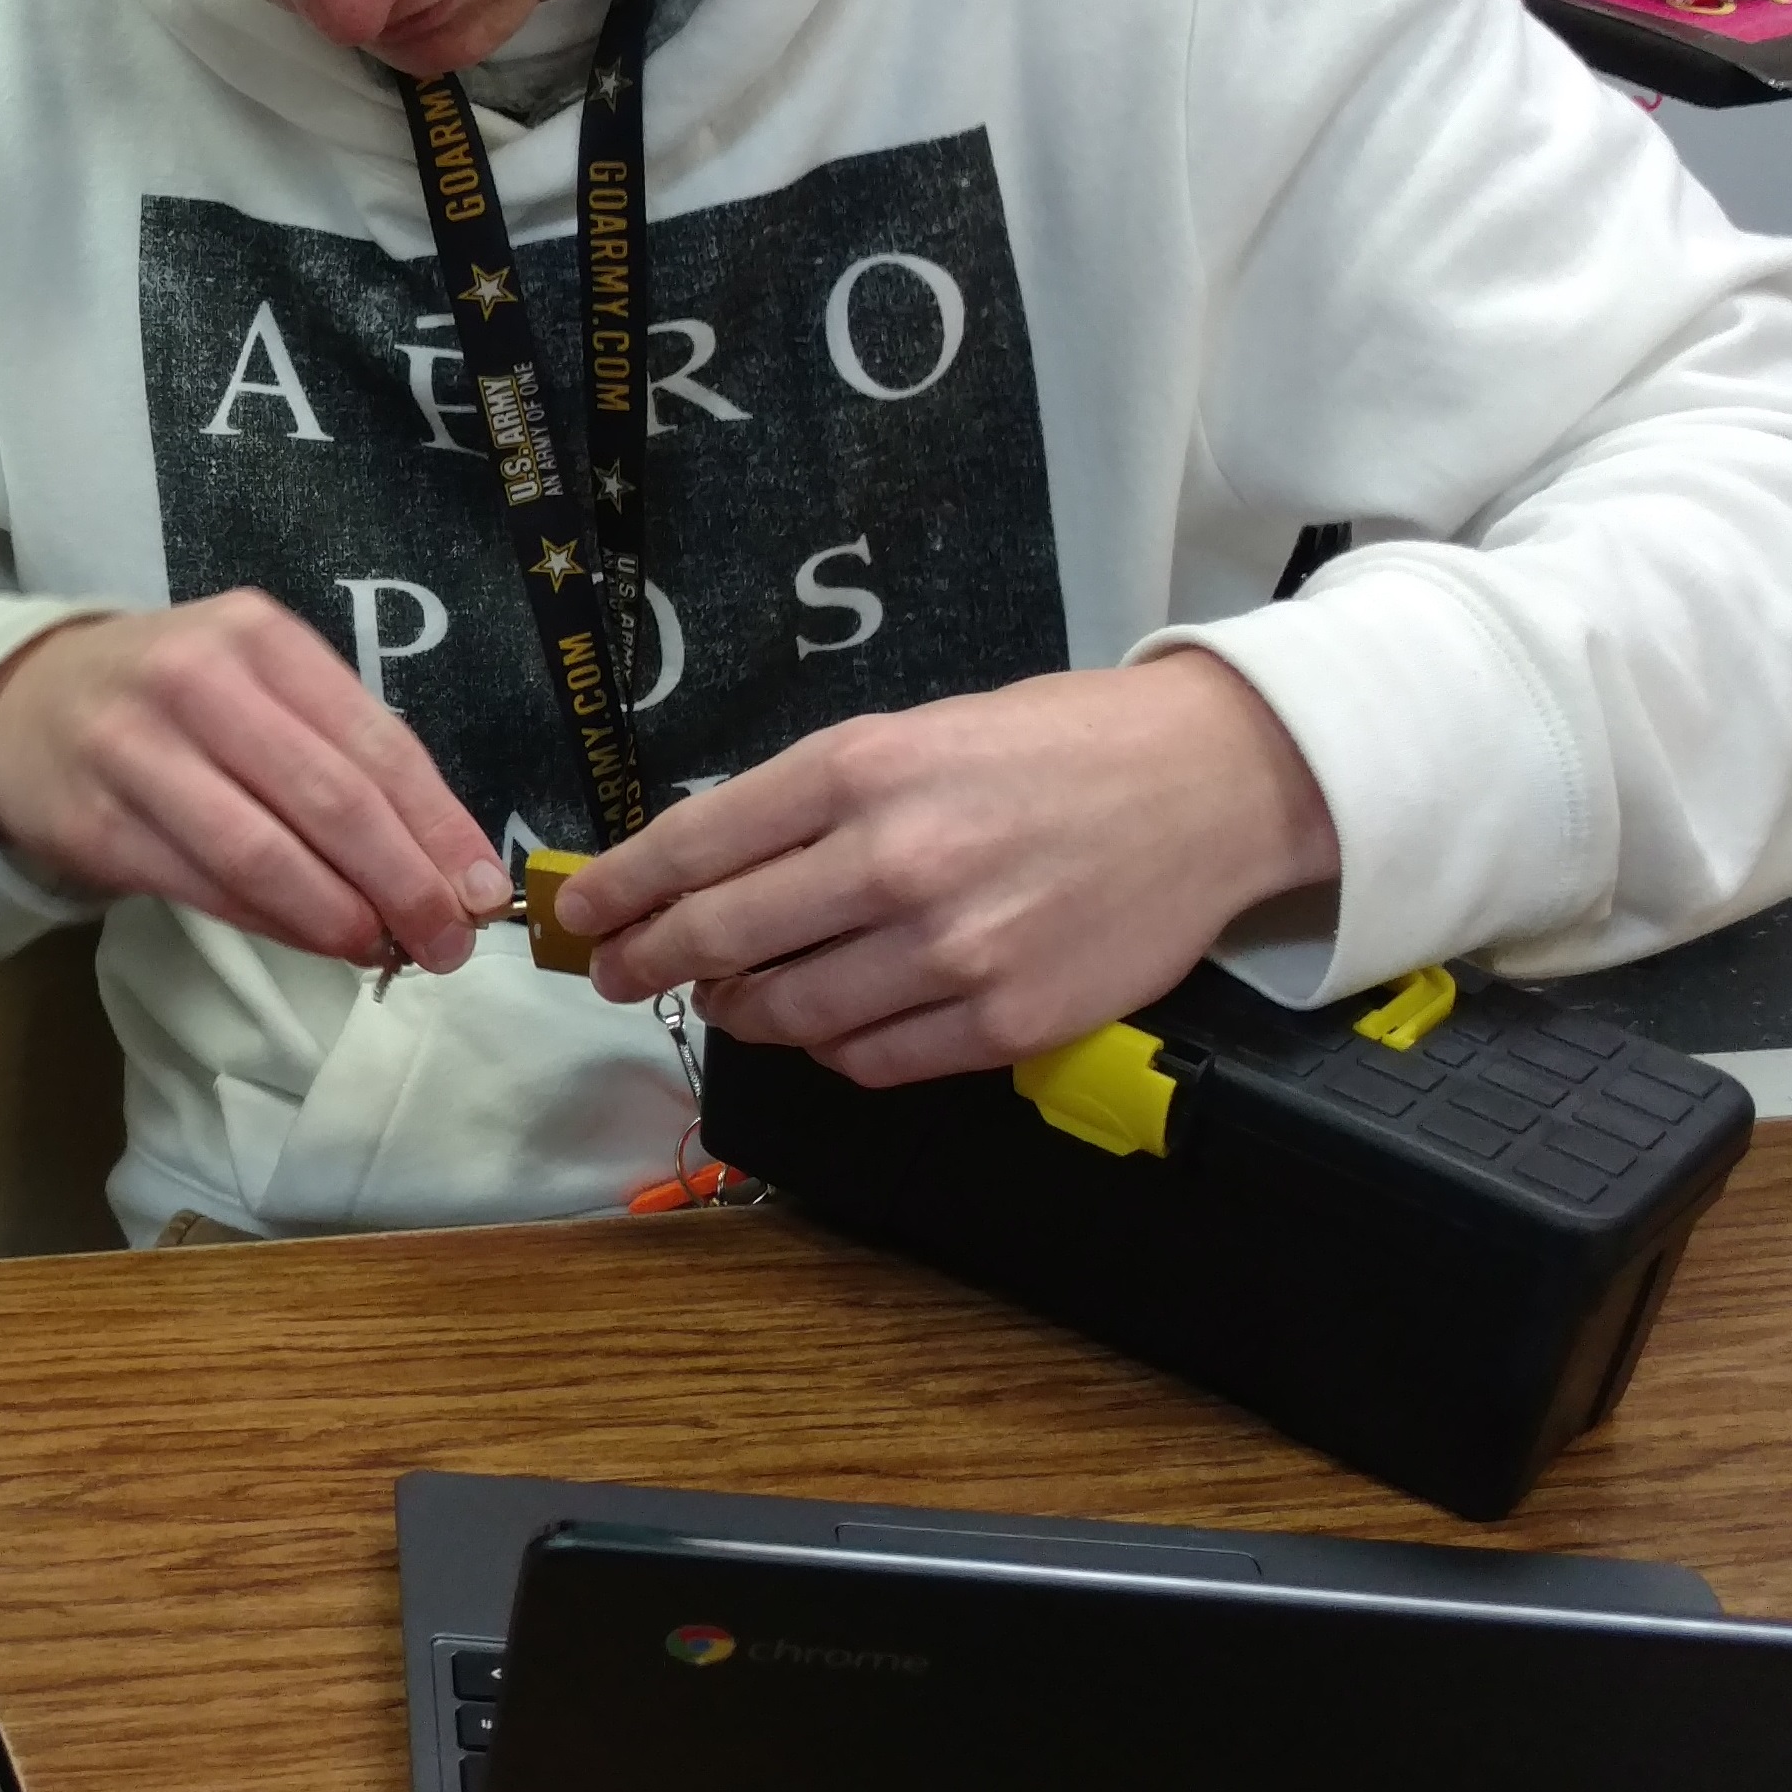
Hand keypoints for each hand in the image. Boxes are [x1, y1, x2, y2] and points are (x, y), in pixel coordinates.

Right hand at [0, 591, 510, 969]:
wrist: (24, 704)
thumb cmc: (178, 700)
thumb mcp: (260, 685)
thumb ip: (344, 754)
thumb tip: (446, 865)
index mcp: (260, 636)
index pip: (375, 739)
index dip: (438, 824)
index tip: (483, 891)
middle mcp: (196, 680)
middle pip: (326, 798)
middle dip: (402, 882)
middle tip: (447, 942)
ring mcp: (134, 751)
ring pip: (261, 852)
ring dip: (336, 915)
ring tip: (383, 950)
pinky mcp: (93, 823)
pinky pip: (202, 887)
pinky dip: (271, 923)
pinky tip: (315, 940)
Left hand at [558, 652, 1337, 1086]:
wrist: (1208, 783)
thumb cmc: (1060, 745)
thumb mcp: (920, 731)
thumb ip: (817, 797)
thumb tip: (712, 868)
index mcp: (864, 768)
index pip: (697, 845)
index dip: (621, 892)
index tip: (584, 918)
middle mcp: (894, 860)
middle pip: (721, 939)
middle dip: (650, 963)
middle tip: (620, 976)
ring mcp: (950, 950)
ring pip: (790, 1014)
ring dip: (742, 1012)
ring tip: (732, 996)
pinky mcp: (1003, 1022)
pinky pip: (872, 1060)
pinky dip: (831, 1048)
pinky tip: (828, 1022)